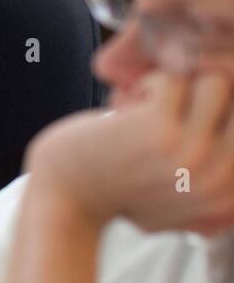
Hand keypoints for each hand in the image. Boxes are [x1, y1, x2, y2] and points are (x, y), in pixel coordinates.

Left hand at [25, 71, 233, 234]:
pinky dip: (150, 82)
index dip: (224, 112)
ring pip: (217, 81)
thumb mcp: (182, 205)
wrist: (66, 198)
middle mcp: (221, 177)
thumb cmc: (121, 192)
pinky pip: (174, 77)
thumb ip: (218, 183)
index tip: (188, 121)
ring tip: (151, 106)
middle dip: (205, 94)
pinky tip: (128, 106)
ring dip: (181, 85)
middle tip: (169, 109)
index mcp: (232, 196)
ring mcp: (191, 152)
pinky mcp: (158, 128)